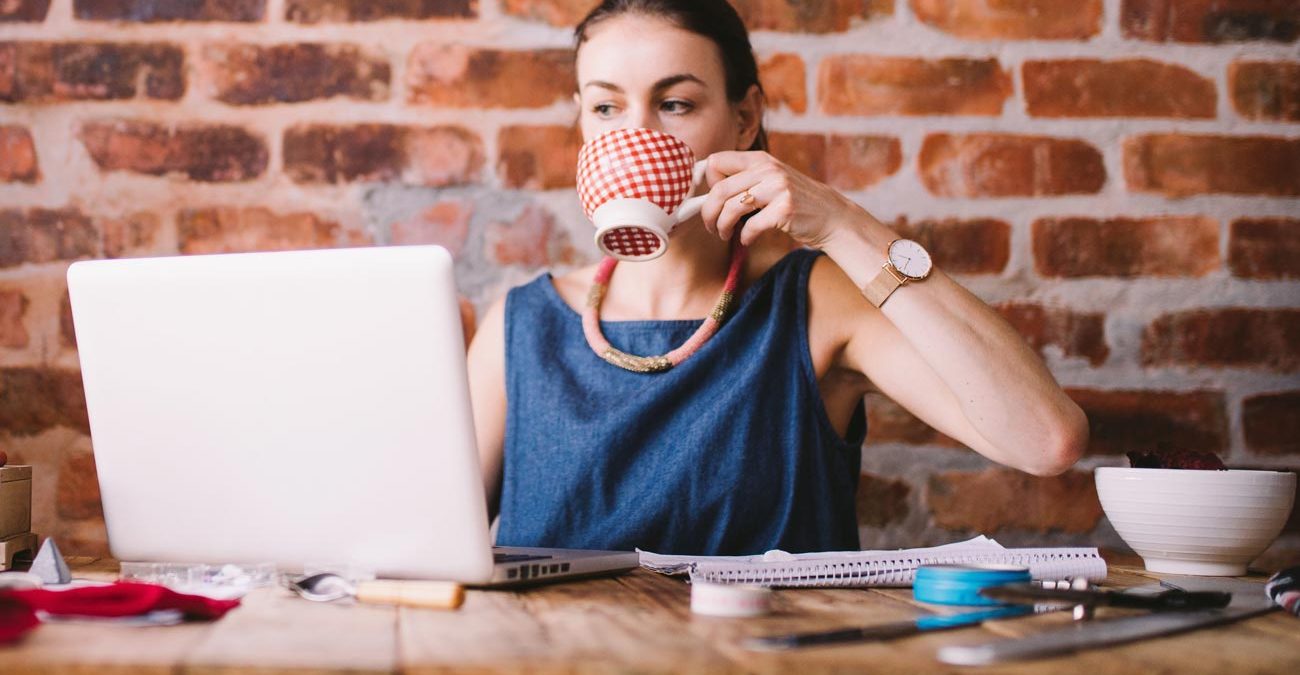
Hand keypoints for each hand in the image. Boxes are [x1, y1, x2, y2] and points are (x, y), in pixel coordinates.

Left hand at [698, 150, 872, 248]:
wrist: (832, 216)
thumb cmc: (797, 202)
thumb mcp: (772, 180)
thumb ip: (747, 180)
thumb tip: (708, 193)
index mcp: (761, 160)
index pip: (716, 161)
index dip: (707, 182)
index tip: (710, 199)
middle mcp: (768, 170)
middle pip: (719, 189)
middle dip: (708, 212)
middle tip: (710, 226)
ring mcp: (778, 188)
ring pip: (731, 208)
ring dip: (722, 226)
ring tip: (725, 234)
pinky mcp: (785, 209)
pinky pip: (750, 226)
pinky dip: (744, 237)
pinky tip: (747, 240)